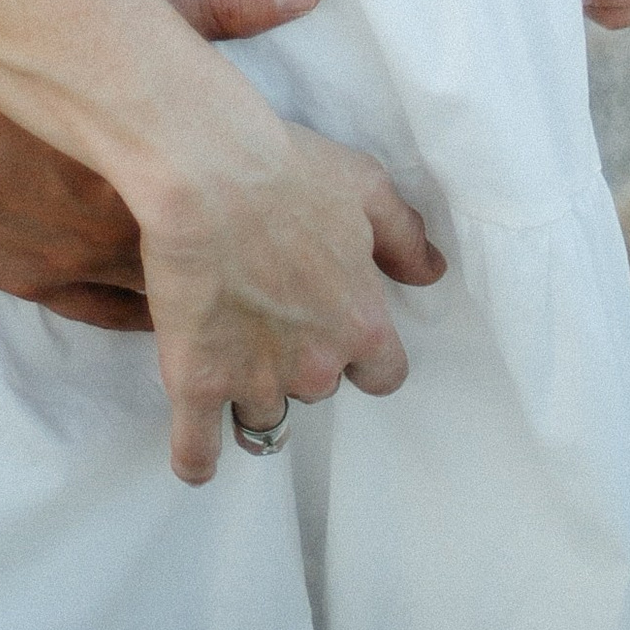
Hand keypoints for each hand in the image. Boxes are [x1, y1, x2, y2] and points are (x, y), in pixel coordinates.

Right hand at [0, 0, 360, 334]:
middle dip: (264, 295)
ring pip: (163, 313)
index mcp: (155, 176)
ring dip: (203, 319)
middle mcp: (129, 235)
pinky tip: (157, 323)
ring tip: (249, 327)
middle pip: (219, 284)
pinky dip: (139, 317)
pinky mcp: (30, 278)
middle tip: (310, 305)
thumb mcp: (117, 20)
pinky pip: (102, 313)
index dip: (306, 233)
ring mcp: (76, 264)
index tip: (353, 251)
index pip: (253, 217)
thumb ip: (215, 4)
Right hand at [133, 100, 442, 484]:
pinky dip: (197, 459)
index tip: (339, 334)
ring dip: (251, 395)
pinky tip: (196, 458)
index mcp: (361, 324)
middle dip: (299, 360)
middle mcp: (316, 366)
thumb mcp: (366, 188)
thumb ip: (405, 238)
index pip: (383, 375)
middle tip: (272, 315)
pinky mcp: (198, 383)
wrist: (208, 170)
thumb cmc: (289, 171)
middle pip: (317, 389)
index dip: (362, 357)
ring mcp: (255, 380)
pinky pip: (198, 450)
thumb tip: (433, 272)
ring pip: (263, 416)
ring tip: (230, 364)